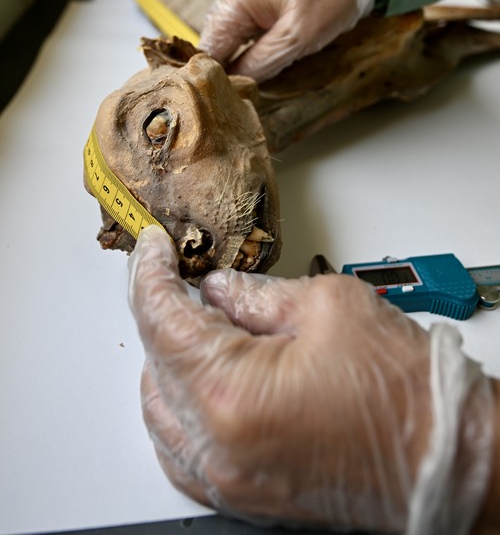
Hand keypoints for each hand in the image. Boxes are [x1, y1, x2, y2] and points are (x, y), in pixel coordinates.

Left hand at [128, 226, 492, 531]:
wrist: (447, 460)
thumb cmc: (407, 394)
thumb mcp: (328, 306)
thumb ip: (256, 294)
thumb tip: (219, 288)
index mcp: (231, 394)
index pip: (161, 320)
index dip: (150, 274)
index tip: (153, 249)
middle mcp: (218, 449)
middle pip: (154, 364)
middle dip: (166, 314)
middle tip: (191, 282)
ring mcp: (228, 481)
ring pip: (161, 412)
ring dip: (170, 362)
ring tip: (206, 325)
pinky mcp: (244, 496)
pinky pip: (182, 452)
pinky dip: (182, 408)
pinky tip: (207, 378)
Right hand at [197, 0, 376, 82]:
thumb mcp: (298, 36)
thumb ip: (261, 61)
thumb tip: (233, 83)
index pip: (210, 46)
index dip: (214, 74)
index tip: (223, 99)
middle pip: (217, 43)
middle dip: (226, 69)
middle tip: (239, 97)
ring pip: (231, 40)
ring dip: (239, 62)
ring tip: (249, 86)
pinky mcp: (260, 4)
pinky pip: (245, 34)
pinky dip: (251, 52)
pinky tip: (261, 67)